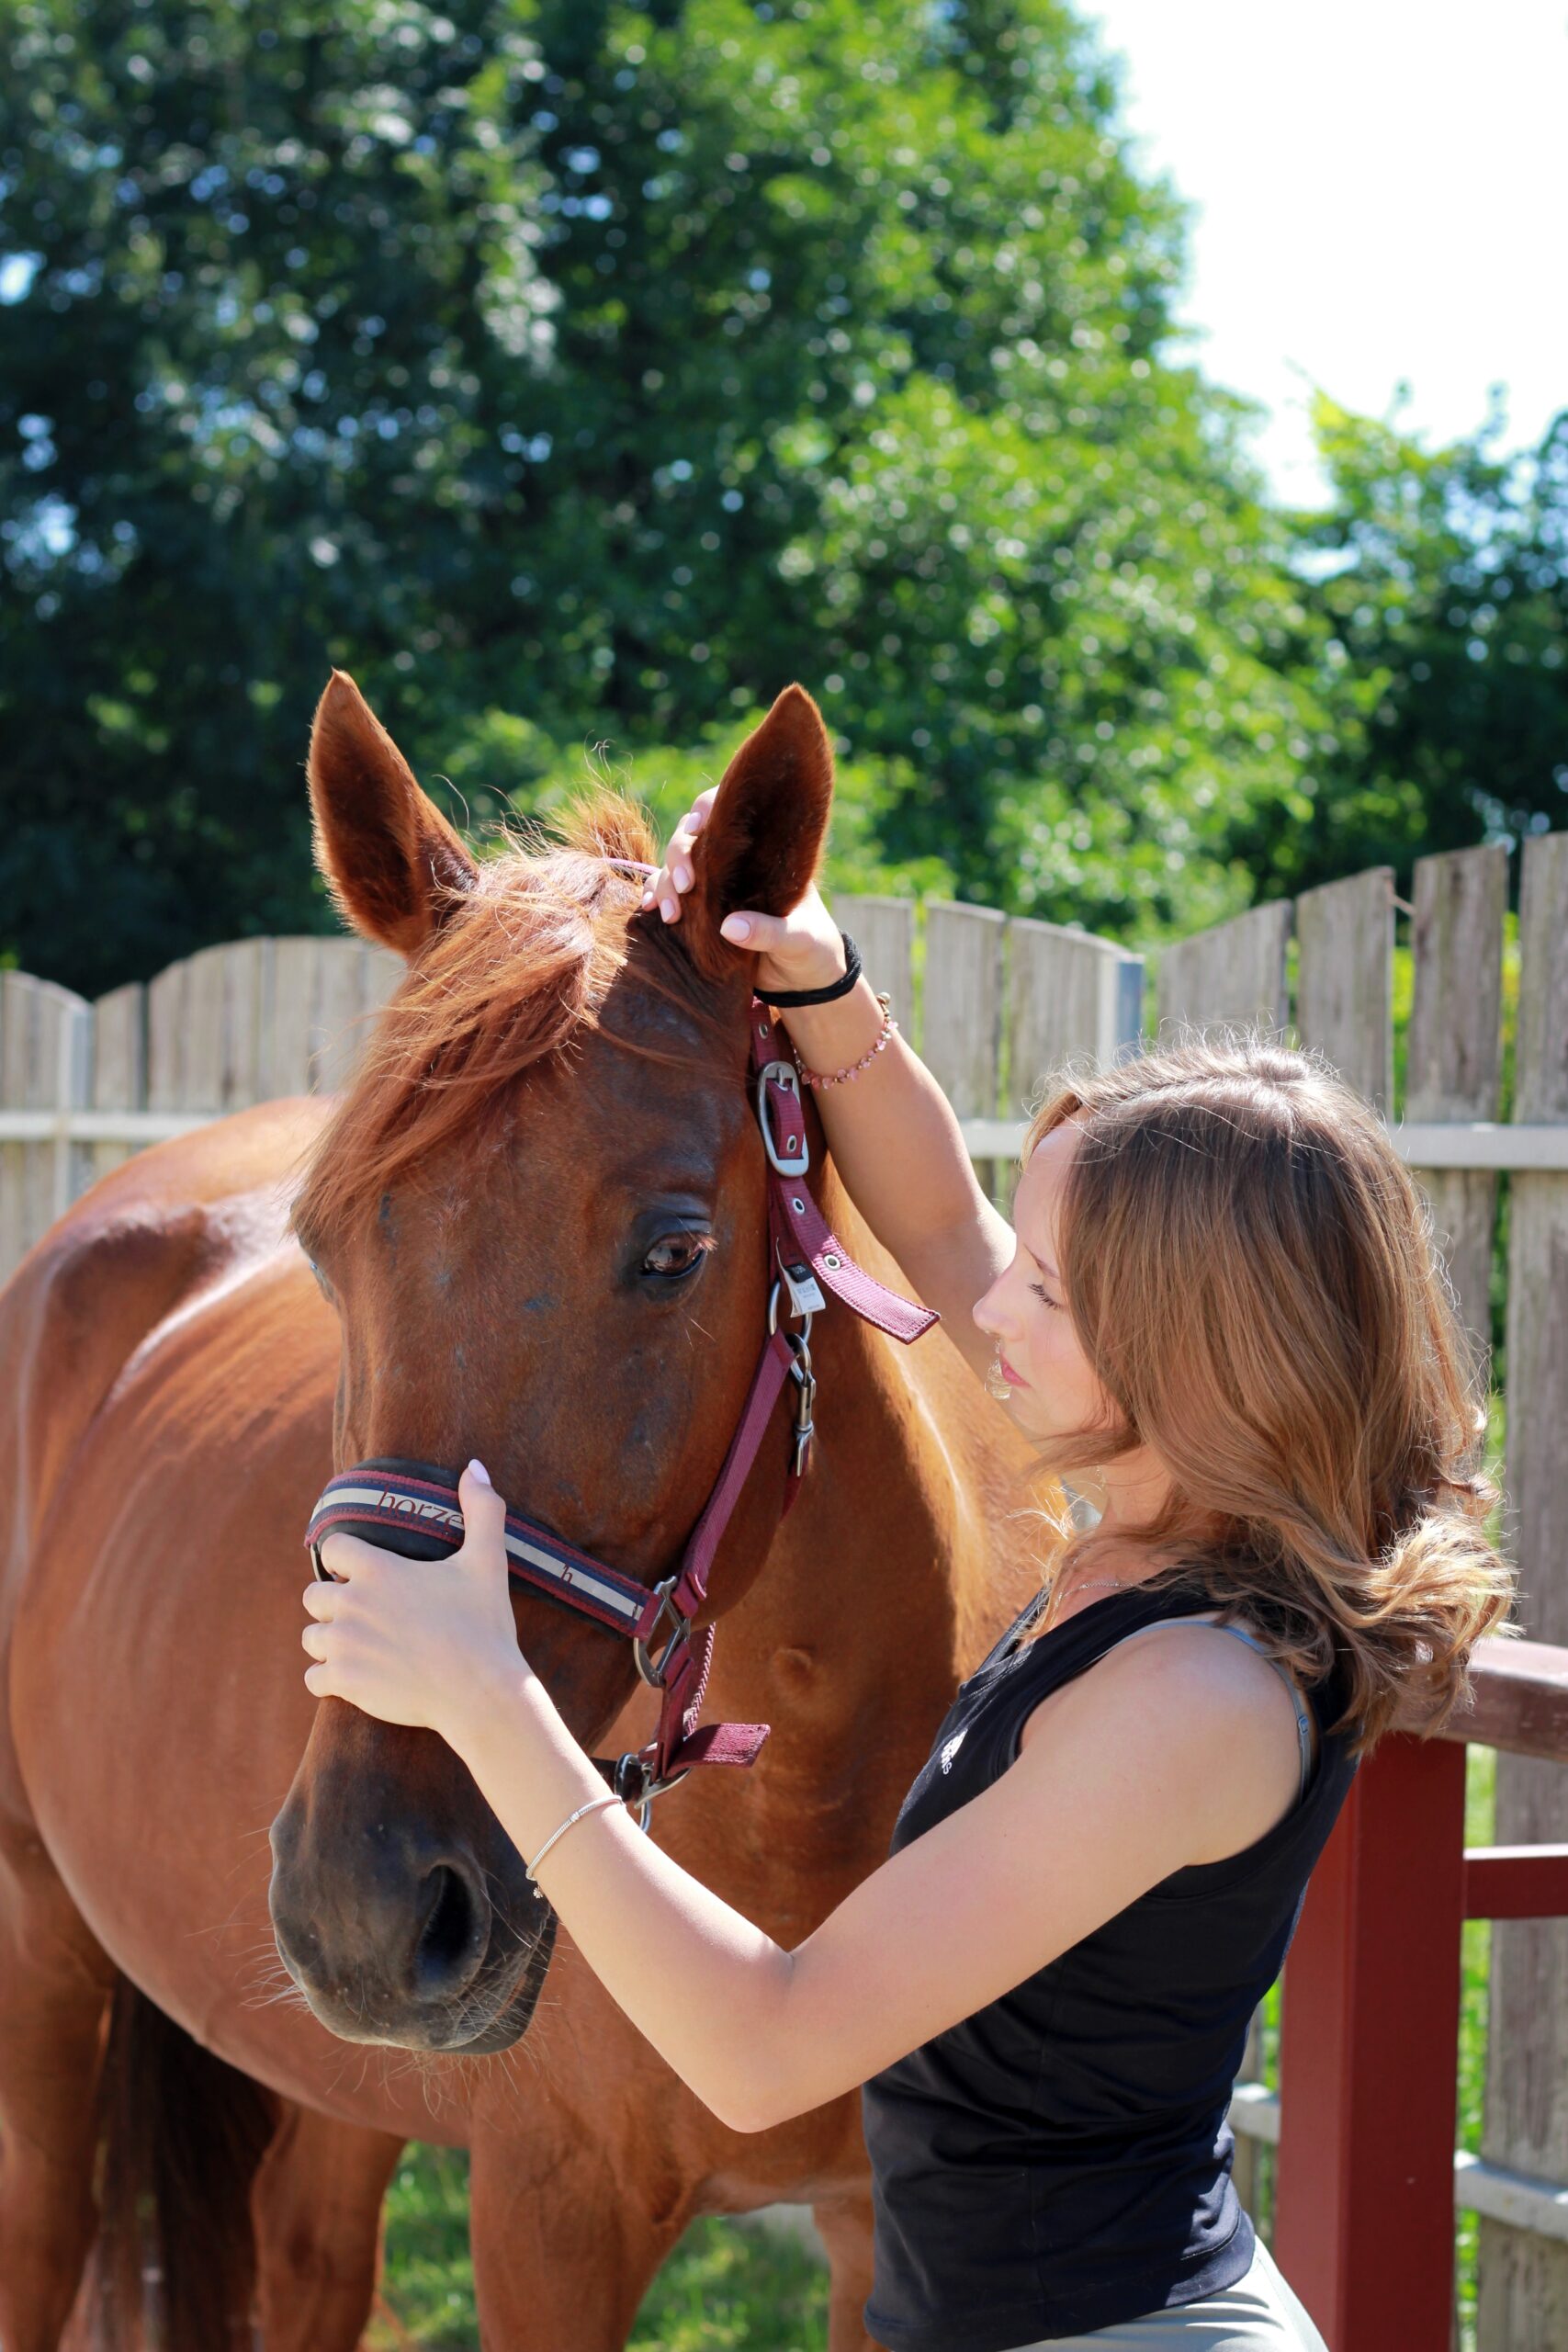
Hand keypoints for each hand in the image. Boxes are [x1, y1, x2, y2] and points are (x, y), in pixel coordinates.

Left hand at [301, 1460, 525, 1743]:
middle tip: (366, 1615)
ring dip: (329, 1641)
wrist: (482, 1693)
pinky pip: (313, 1678)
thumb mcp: (488, 1561)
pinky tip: (354, 1677)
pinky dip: (328, 1679)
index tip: (364, 1572)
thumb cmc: (484, 1625)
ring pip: (311, 1638)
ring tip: (360, 1646)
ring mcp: (345, 1645)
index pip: (331, 1549)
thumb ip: (482, 1508)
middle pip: (313, 1596)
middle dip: (334, 1604)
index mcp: (379, 1570)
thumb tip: (475, 1466)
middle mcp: (353, 1603)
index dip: (345, 1559)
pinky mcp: (345, 1683)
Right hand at [642, 790, 845, 996]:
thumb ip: (769, 931)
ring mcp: (712, 884)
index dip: (707, 807)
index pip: (729, 811)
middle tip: (686, 885)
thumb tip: (729, 926)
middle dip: (680, 853)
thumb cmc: (811, 947)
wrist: (804, 980)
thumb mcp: (799, 939)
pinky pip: (667, 894)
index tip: (699, 826)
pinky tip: (650, 910)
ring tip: (670, 913)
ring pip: (673, 865)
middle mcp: (733, 861)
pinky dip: (655, 897)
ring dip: (663, 882)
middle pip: (691, 835)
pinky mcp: (698, 911)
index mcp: (763, 852)